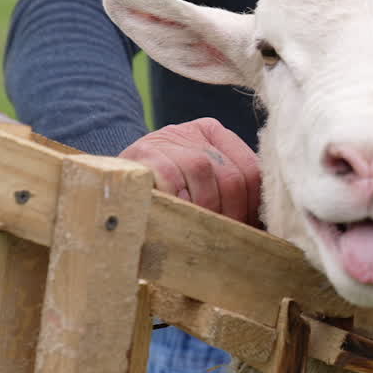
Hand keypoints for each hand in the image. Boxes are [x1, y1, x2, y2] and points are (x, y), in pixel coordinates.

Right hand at [121, 117, 261, 225]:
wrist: (111, 178)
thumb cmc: (163, 190)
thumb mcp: (198, 183)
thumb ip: (226, 193)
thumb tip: (260, 227)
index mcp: (216, 135)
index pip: (252, 170)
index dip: (253, 207)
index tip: (248, 231)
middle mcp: (195, 132)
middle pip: (232, 176)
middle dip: (231, 215)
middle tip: (223, 240)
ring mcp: (169, 138)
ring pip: (204, 171)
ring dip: (205, 210)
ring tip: (199, 233)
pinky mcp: (145, 152)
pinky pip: (171, 176)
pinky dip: (178, 201)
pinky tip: (176, 219)